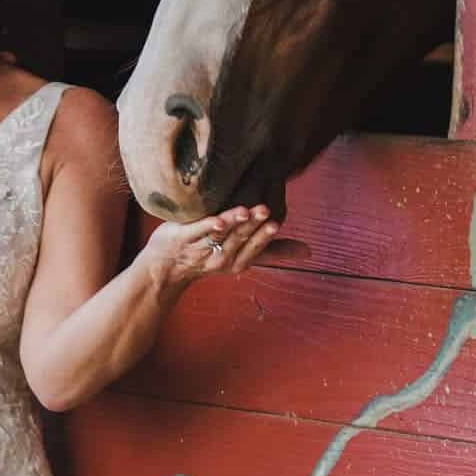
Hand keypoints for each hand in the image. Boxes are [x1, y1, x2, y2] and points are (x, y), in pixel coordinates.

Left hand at [143, 205, 279, 292]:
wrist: (167, 266)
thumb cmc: (210, 254)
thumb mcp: (244, 255)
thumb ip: (274, 251)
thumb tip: (308, 252)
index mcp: (238, 261)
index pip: (254, 247)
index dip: (264, 237)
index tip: (276, 223)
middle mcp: (221, 257)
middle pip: (239, 239)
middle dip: (252, 226)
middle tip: (265, 210)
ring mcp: (200, 248)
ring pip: (219, 235)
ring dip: (232, 223)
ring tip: (245, 211)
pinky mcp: (181, 239)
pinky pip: (196, 233)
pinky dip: (206, 227)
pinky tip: (217, 220)